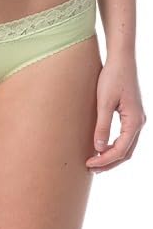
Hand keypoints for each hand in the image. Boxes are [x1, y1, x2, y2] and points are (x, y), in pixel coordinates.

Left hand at [87, 57, 145, 172]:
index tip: (89, 164)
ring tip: (94, 162)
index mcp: (135, 121)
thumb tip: (98, 147)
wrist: (121, 60)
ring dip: (112, 156)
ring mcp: (137, 119)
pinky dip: (114, 146)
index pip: (121, 150)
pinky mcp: (131, 114)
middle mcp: (139, 122)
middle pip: (126, 152)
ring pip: (127, 146)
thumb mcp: (104, 102)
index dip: (105, 160)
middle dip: (109, 162)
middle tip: (90, 168)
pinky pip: (125, 137)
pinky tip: (101, 147)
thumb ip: (102, 125)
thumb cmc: (112, 78)